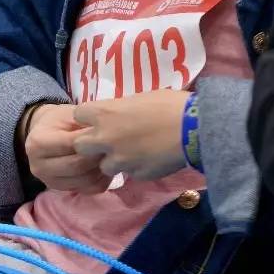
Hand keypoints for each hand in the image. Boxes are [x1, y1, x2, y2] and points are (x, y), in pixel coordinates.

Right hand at [22, 104, 110, 193]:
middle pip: (77, 166)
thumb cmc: (60, 121)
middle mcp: (39, 166)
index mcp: (38, 143)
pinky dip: (101, 180)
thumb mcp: (70, 114)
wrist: (45, 133)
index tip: (109, 134)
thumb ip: (85, 124)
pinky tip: (104, 167)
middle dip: (98, 157)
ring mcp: (48, 181)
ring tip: (110, 156)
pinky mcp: (60, 189)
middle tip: (113, 147)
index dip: (92, 140)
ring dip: (101, 169)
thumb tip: (107, 134)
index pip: (71, 145)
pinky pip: (88, 189)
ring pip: (85, 181)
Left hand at [72, 89, 190, 180]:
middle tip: (107, 142)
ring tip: (133, 153)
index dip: (87, 118)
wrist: (194, 128)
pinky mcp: (136, 175)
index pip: (78, 115)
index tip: (98, 119)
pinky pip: (130, 173)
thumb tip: (118, 115)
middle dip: (91, 145)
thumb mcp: (139, 98)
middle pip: (80, 146)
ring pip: (104, 166)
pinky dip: (136, 168)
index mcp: (104, 113)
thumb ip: (121, 109)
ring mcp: (120, 160)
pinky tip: (151, 159)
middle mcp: (105, 138)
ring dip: (114, 161)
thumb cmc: (170, 104)